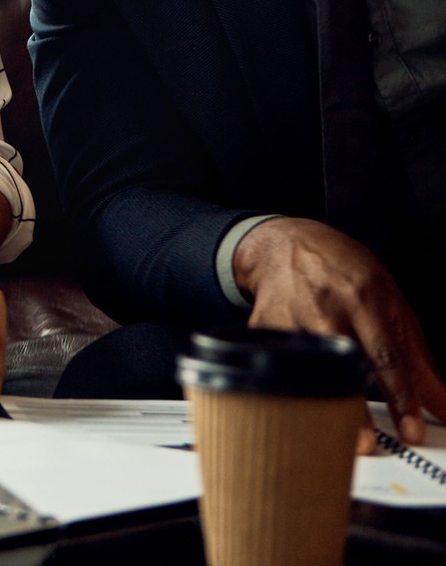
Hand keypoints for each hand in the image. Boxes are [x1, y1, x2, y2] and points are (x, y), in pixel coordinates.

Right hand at [237, 216, 445, 449]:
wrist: (283, 244)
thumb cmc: (344, 273)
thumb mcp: (391, 304)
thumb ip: (417, 359)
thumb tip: (444, 406)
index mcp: (363, 297)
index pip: (386, 354)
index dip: (401, 396)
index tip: (412, 430)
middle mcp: (323, 306)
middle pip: (339, 365)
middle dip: (352, 407)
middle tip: (363, 443)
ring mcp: (287, 317)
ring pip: (303, 371)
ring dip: (318, 405)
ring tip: (329, 433)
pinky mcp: (261, 328)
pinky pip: (274, 366)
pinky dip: (287, 388)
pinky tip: (298, 404)